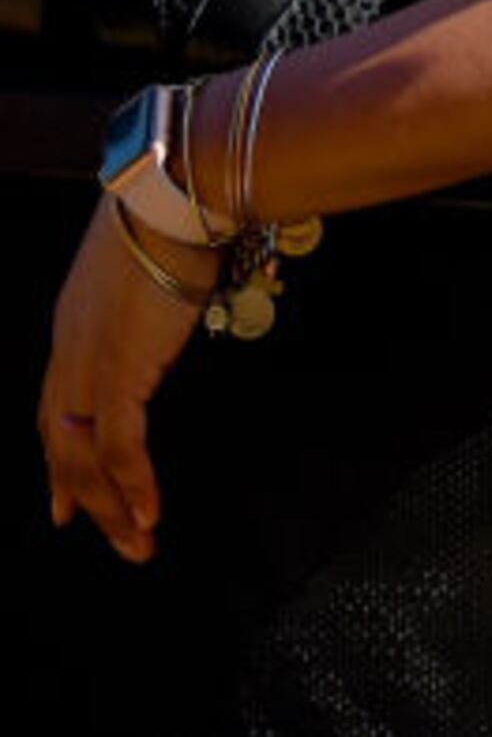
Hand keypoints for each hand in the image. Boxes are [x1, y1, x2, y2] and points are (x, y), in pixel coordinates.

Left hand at [39, 197, 204, 564]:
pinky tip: (149, 514)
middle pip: (62, 444)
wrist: (176, 193)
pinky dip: (133, 485)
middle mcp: (71, 350)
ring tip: (136, 543)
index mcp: (77, 326)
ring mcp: (90, 363)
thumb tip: (190, 291)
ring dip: (110, 507)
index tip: (66, 503)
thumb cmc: (181, 212)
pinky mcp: (119, 372)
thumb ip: (162, 294)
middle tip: (106, 537)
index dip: (60, 461)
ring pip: (84, 457)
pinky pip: (118, 447)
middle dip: (83, 498)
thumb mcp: (160, 262)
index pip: (56, 409)